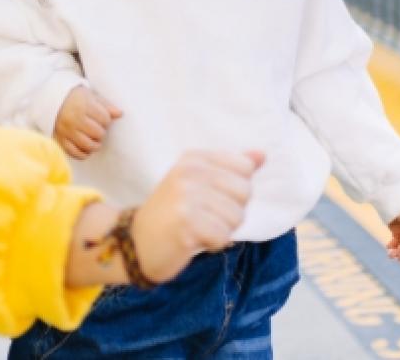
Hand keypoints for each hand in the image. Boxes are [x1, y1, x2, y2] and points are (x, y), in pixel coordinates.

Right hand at [54, 85, 121, 158]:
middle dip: (101, 132)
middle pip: (99, 133)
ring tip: (94, 138)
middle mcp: (74, 119)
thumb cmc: (75, 98)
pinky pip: (76, 154)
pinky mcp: (60, 141)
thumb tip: (120, 114)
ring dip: (95, 144)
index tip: (101, 117)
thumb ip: (106, 105)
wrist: (50, 100)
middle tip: (96, 128)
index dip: (106, 120)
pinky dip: (84, 153)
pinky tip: (85, 147)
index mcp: (83, 105)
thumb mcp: (91, 96)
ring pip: (89, 146)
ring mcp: (66, 131)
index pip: (105, 119)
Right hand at [130, 150, 263, 283]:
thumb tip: (262, 155)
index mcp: (194, 158)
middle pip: (244, 192)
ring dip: (221, 230)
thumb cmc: (173, 213)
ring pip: (236, 217)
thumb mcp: (199, 183)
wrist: (137, 242)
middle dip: (231, 212)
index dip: (234, 191)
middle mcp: (189, 171)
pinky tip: (193, 240)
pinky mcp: (185, 221)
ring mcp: (186, 195)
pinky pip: (223, 236)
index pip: (244, 168)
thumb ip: (231, 168)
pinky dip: (213, 244)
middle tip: (203, 217)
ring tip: (197, 228)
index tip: (210, 198)